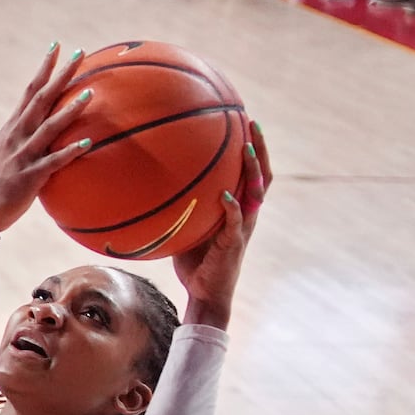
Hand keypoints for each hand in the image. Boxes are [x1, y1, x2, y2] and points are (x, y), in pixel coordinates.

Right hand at [0, 43, 93, 233]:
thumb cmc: (1, 181)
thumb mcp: (11, 150)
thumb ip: (28, 134)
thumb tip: (51, 121)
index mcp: (13, 126)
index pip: (30, 90)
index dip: (44, 68)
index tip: (57, 47)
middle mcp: (17, 135)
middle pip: (41, 99)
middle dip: (60, 76)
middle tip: (80, 54)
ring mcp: (23, 155)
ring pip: (49, 127)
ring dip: (70, 109)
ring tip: (90, 92)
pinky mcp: (30, 176)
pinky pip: (53, 161)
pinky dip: (70, 151)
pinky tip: (88, 143)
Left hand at [172, 121, 269, 327]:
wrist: (204, 293)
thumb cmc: (194, 261)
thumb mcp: (188, 227)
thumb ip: (183, 206)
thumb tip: (152, 184)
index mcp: (239, 209)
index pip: (252, 173)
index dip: (253, 148)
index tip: (246, 121)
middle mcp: (246, 214)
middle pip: (262, 175)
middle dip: (259, 148)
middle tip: (253, 123)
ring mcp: (242, 228)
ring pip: (255, 193)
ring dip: (252, 170)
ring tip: (246, 149)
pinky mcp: (233, 244)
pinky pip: (235, 221)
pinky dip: (231, 207)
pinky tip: (225, 195)